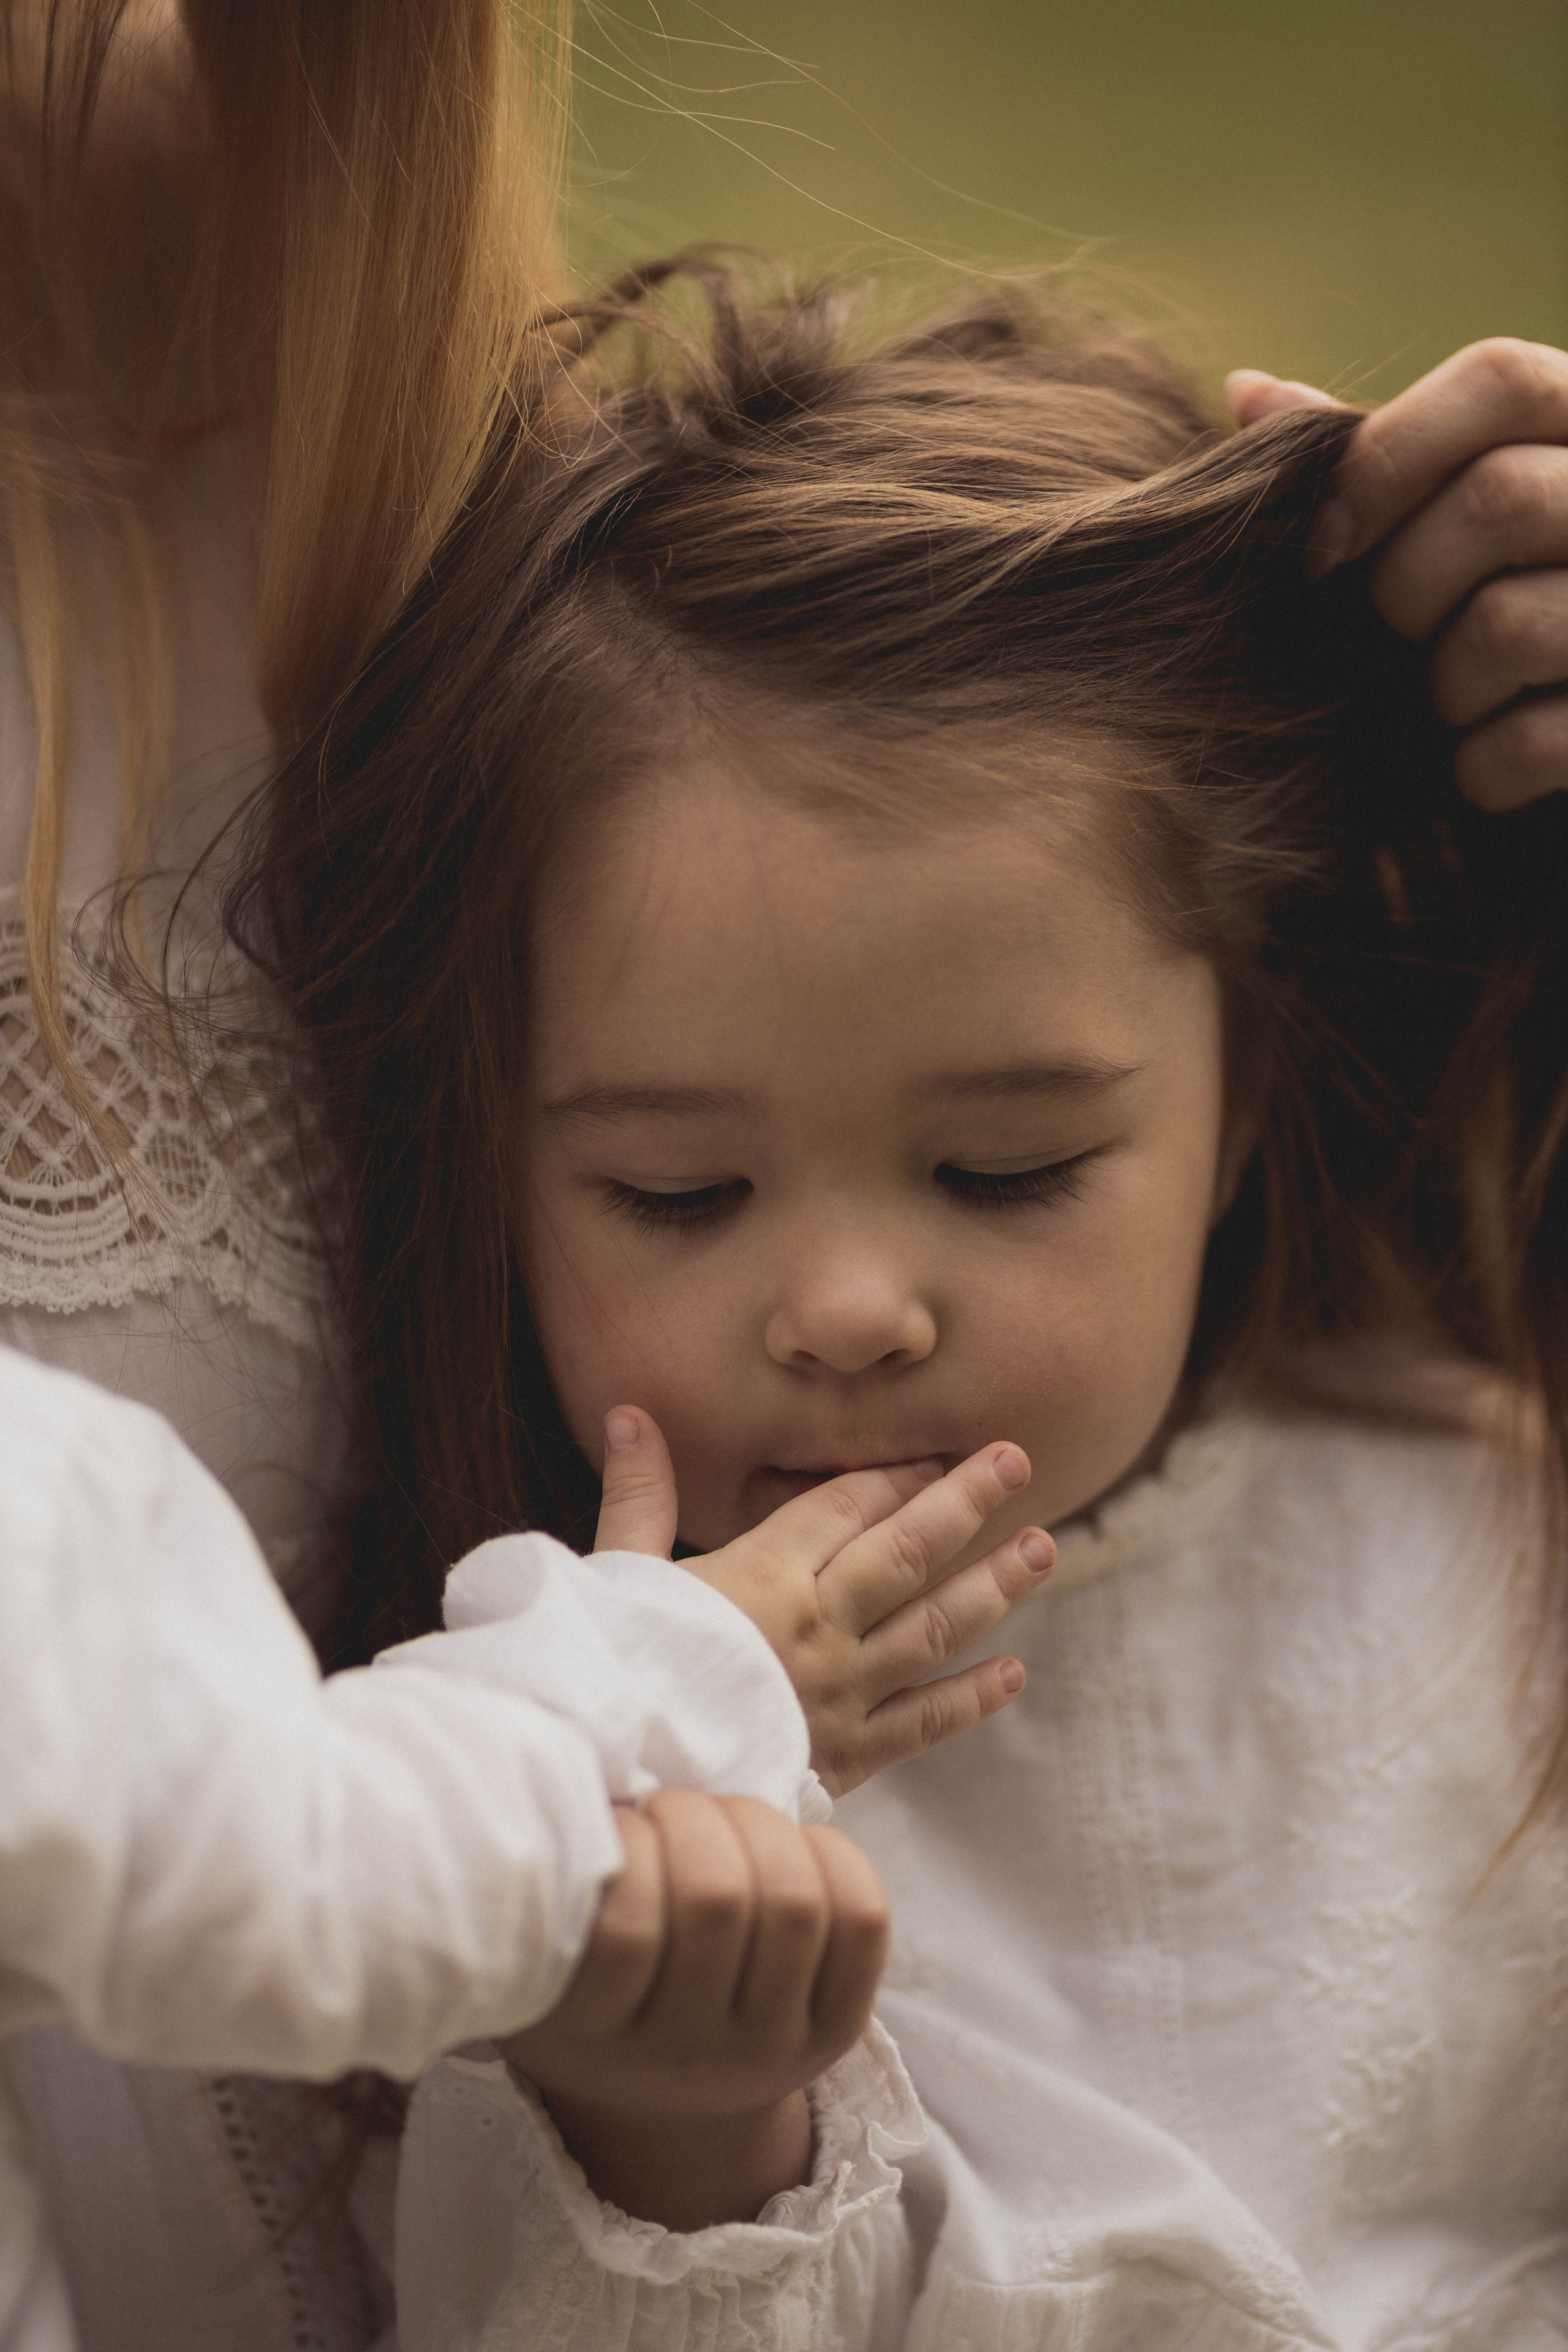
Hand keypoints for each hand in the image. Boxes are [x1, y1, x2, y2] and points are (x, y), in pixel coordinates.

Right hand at [501, 1790, 887, 2229]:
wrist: (668, 2103)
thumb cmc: (588, 1989)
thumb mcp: (538, 1953)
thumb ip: (550, 1886)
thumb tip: (589, 1787)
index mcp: (592, 2038)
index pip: (625, 1928)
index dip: (628, 1844)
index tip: (617, 1823)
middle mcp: (686, 2058)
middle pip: (719, 1900)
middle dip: (694, 1817)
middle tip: (668, 1808)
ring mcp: (769, 2049)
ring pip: (794, 1903)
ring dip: (758, 1826)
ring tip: (724, 1819)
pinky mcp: (836, 2034)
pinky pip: (863, 1921)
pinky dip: (833, 1855)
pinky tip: (791, 1844)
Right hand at [592, 1407, 1053, 1795]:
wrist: (614, 1780)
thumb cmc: (612, 1670)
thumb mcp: (617, 1571)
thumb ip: (638, 1494)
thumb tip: (630, 1414)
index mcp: (763, 1575)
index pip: (846, 1508)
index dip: (894, 1476)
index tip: (936, 1454)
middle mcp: (816, 1626)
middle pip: (908, 1552)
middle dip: (966, 1502)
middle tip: (1018, 1461)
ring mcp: (839, 1692)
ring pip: (932, 1627)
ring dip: (992, 1585)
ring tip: (1043, 1549)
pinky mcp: (845, 1755)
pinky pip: (922, 1723)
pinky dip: (970, 1698)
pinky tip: (1013, 1673)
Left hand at [1227, 340, 1567, 810]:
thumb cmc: (1508, 611)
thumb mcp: (1455, 521)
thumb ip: (1375, 462)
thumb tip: (1248, 391)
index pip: (1499, 381)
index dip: (1386, 455)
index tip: (1319, 540)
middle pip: (1498, 499)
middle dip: (1404, 585)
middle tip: (1399, 636)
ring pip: (1505, 624)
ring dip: (1442, 685)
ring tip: (1455, 703)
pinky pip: (1532, 742)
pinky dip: (1480, 770)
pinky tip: (1480, 770)